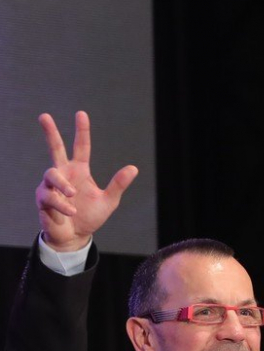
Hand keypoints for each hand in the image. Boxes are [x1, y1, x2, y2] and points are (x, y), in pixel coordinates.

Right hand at [36, 111, 137, 251]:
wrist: (75, 237)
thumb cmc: (90, 216)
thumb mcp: (108, 201)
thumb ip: (118, 185)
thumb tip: (133, 168)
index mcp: (79, 171)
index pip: (80, 147)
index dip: (81, 131)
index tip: (81, 114)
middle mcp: (64, 174)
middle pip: (55, 149)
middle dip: (50, 132)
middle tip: (45, 116)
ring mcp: (51, 186)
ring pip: (51, 175)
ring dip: (62, 185)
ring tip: (72, 195)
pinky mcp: (43, 199)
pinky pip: (50, 197)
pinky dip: (62, 205)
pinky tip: (71, 211)